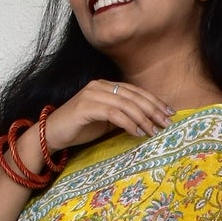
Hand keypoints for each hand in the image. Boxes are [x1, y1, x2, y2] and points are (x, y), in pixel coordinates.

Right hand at [44, 79, 171, 152]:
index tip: (169, 113)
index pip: (135, 91)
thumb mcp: (106, 121)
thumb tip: (149, 123)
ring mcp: (92, 94)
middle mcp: (100, 86)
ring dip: (143, 119)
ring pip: (125, 104)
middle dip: (153, 110)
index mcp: (106, 86)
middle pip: (133, 96)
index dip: (154, 101)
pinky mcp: (85, 107)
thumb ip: (123, 117)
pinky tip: (137, 133)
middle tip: (167, 123)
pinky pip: (113, 113)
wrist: (52, 134)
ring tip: (154, 132)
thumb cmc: (80, 128)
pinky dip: (128, 123)